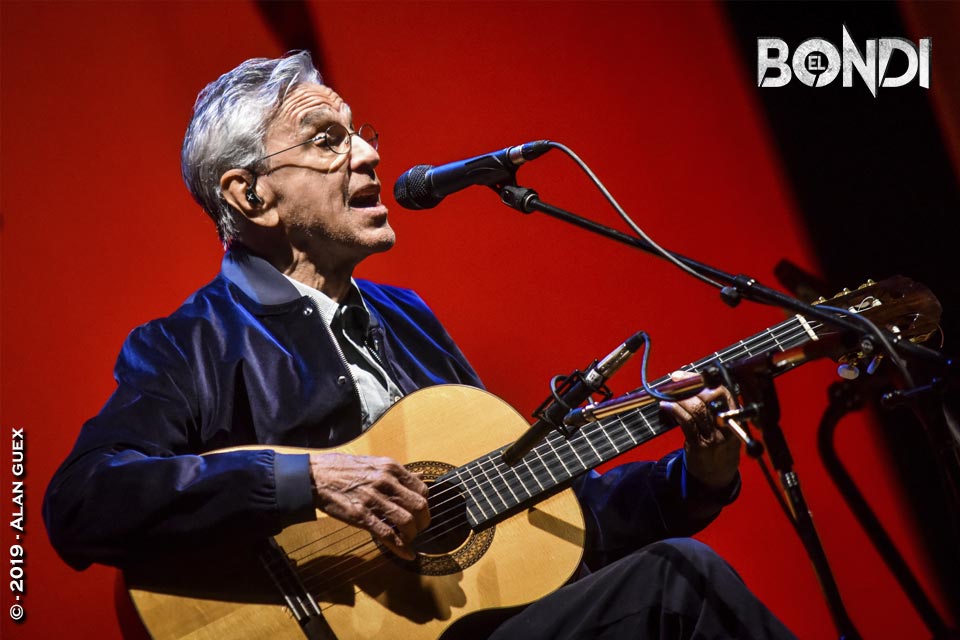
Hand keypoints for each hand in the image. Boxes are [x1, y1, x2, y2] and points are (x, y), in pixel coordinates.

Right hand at [309, 453, 429, 559]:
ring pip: (406, 521)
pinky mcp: (360, 516)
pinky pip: (386, 534)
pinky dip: (400, 547)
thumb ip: (399, 472)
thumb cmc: (343, 469)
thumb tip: (421, 475)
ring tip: (409, 539)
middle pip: (419, 506)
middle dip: (423, 522)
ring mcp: (372, 499)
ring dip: (412, 535)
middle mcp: (385, 482)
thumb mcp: (375, 463)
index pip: (422, 489)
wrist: (315, 477)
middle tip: (419, 529)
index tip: (421, 512)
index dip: (425, 504)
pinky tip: (407, 554)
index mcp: (390, 468)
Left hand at [659, 370, 740, 490]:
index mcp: (735, 414)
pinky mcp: (701, 446)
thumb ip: (712, 404)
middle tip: (673, 382)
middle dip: (687, 387)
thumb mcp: (725, 423)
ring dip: (678, 398)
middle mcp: (727, 424)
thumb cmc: (718, 443)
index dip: (700, 379)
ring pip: (696, 409)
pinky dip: (675, 411)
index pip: (721, 390)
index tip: (683, 375)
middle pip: (707, 398)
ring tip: (666, 395)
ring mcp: (715, 436)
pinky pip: (687, 423)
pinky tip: (666, 406)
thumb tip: (687, 382)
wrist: (717, 475)